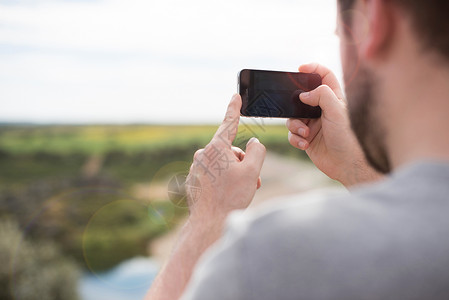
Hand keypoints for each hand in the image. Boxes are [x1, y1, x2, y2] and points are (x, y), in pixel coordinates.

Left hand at [186, 94, 265, 221]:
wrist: (209, 223)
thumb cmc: (232, 197)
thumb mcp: (252, 171)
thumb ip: (257, 151)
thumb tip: (254, 144)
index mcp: (216, 148)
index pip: (229, 123)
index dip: (234, 109)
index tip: (235, 96)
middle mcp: (203, 154)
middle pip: (230, 151)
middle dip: (243, 162)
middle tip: (252, 180)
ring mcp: (196, 168)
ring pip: (222, 164)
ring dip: (234, 173)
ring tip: (241, 190)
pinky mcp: (193, 180)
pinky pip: (212, 174)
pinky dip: (222, 181)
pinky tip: (226, 195)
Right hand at [286, 63, 381, 186]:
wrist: (346, 165)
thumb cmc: (348, 137)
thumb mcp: (336, 111)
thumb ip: (321, 95)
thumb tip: (303, 95)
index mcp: (334, 99)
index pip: (324, 76)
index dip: (313, 69)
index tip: (300, 68)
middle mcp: (322, 110)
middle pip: (302, 97)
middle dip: (295, 102)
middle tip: (294, 104)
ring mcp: (313, 124)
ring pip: (293, 117)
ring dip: (295, 126)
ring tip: (305, 133)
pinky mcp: (306, 138)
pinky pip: (292, 134)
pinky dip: (295, 138)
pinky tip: (305, 144)